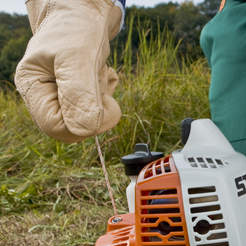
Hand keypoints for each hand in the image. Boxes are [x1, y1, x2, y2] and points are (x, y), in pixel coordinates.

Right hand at [15, 0, 122, 142]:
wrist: (86, 12)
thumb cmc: (77, 28)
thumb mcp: (78, 57)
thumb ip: (80, 94)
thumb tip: (86, 129)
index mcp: (33, 86)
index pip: (56, 126)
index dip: (84, 124)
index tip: (107, 104)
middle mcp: (44, 95)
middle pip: (73, 128)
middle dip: (96, 109)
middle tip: (102, 80)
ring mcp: (60, 96)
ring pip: (88, 119)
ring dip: (103, 99)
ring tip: (100, 71)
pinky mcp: (77, 94)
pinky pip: (97, 109)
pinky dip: (107, 94)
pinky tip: (105, 73)